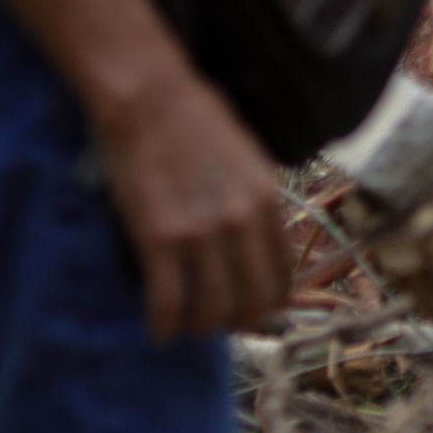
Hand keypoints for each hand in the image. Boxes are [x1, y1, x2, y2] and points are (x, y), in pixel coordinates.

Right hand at [97, 66, 292, 339]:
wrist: (150, 100)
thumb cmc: (197, 122)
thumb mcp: (248, 161)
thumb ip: (256, 204)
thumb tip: (258, 246)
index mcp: (268, 201)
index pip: (282, 277)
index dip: (268, 304)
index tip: (251, 312)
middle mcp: (242, 221)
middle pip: (252, 301)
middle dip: (237, 323)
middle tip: (218, 326)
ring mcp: (202, 232)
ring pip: (212, 310)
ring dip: (199, 328)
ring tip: (186, 327)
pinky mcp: (159, 237)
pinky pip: (167, 301)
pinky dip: (162, 325)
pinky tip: (157, 332)